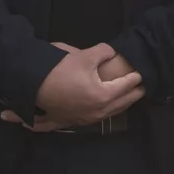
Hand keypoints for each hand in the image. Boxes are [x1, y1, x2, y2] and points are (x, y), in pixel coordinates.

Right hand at [12, 43, 143, 131]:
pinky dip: (97, 117)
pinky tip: (98, 115)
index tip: (141, 74)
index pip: (125, 86)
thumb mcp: (83, 56)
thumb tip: (111, 52)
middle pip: (121, 104)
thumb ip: (102, 52)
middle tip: (141, 89)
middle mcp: (98, 111)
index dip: (134, 79)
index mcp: (103, 96)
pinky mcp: (72, 122)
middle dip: (132, 96)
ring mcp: (85, 119)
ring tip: (125, 100)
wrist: (32, 85)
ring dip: (119, 107)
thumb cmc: (59, 71)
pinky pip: (92, 120)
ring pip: (109, 114)